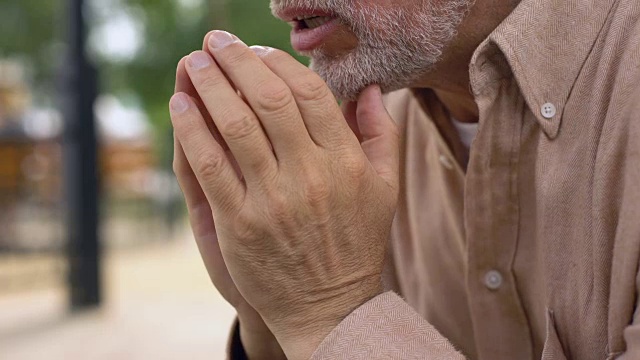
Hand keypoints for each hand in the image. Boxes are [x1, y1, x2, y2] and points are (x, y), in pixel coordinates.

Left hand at [170, 31, 399, 359]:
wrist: (330, 306)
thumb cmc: (356, 242)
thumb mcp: (384, 187)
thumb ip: (380, 133)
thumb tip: (369, 87)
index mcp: (344, 161)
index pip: (309, 93)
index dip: (278, 63)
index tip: (257, 50)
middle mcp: (309, 176)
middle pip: (267, 100)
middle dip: (236, 61)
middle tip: (216, 40)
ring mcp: (272, 200)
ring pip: (234, 126)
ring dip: (209, 86)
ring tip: (194, 61)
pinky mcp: (239, 224)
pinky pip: (209, 166)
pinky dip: (191, 129)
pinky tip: (181, 105)